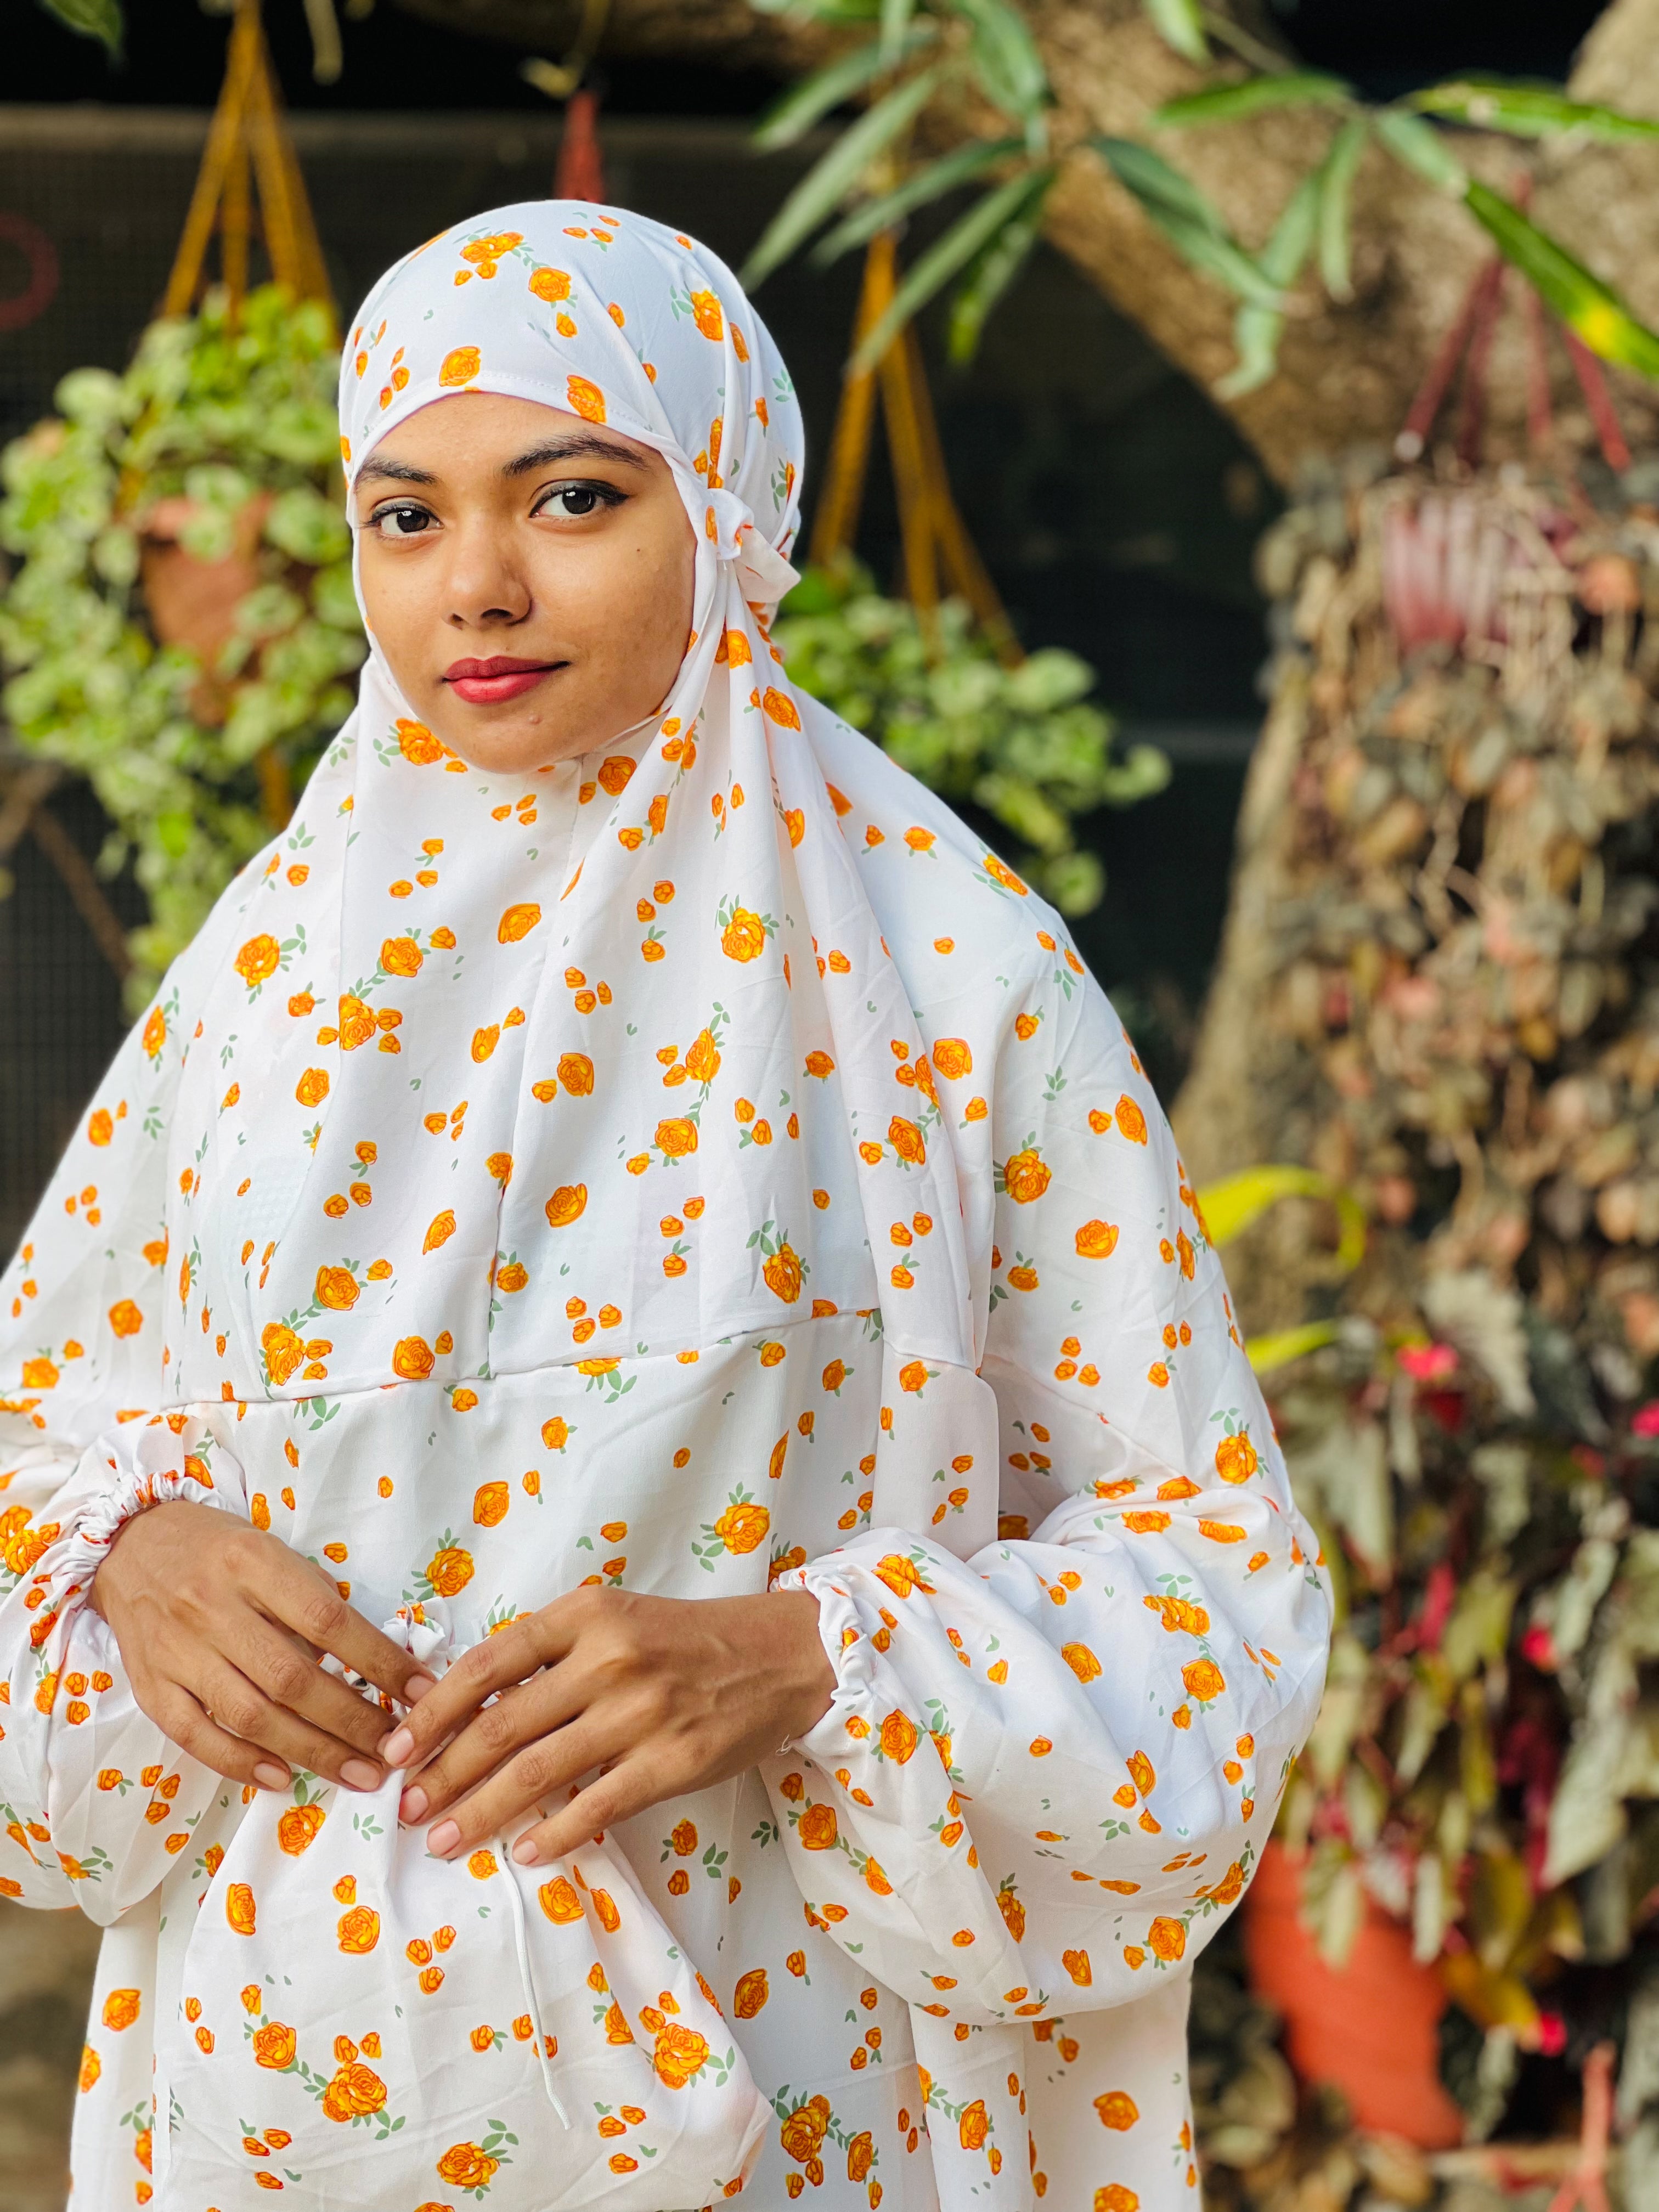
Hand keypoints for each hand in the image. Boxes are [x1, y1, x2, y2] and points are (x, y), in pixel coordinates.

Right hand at [89, 1500, 436, 1793]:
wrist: (129, 1547)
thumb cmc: (218, 1549)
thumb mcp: (272, 1551)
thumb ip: (313, 1599)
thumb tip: (374, 1659)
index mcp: (253, 1564)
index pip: (328, 1620)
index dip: (380, 1662)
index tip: (421, 1693)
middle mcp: (212, 1608)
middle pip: (291, 1678)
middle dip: (351, 1722)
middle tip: (394, 1751)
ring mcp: (176, 1652)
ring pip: (249, 1714)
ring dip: (310, 1751)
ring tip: (358, 1773)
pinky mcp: (149, 1686)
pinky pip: (195, 1735)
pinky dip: (240, 1762)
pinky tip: (281, 1777)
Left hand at [380, 1587, 834, 1866]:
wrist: (780, 1657)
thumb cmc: (685, 1640)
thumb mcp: (614, 1620)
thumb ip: (550, 1655)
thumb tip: (469, 1710)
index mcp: (586, 1614)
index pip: (488, 1664)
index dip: (432, 1711)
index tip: (395, 1749)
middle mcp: (609, 1659)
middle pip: (502, 1725)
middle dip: (444, 1773)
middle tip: (409, 1809)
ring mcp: (641, 1712)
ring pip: (538, 1772)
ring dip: (482, 1812)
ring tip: (445, 1840)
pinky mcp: (672, 1761)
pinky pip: (596, 1805)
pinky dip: (553, 1835)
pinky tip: (523, 1854)